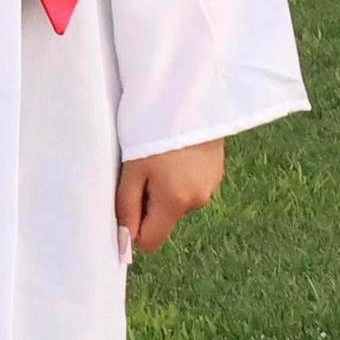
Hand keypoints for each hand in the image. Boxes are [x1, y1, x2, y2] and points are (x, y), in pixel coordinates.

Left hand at [116, 138, 225, 255]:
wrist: (190, 95)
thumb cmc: (153, 128)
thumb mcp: (132, 167)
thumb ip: (126, 206)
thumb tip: (124, 244)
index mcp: (175, 203)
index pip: (151, 241)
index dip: (132, 229)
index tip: (123, 202)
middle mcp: (197, 201)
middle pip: (162, 217)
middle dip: (147, 200)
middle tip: (138, 166)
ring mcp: (210, 186)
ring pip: (174, 199)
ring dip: (162, 184)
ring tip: (157, 152)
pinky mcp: (215, 170)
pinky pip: (188, 183)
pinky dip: (177, 173)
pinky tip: (173, 149)